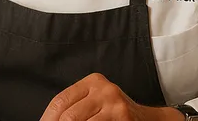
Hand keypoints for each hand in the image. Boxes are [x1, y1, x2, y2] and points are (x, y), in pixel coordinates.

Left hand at [41, 73, 183, 120]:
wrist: (150, 120)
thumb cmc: (117, 114)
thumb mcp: (97, 102)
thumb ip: (76, 107)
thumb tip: (50, 120)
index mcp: (92, 82)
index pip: (60, 101)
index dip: (47, 118)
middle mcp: (103, 88)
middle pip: (68, 115)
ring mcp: (114, 102)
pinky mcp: (121, 116)